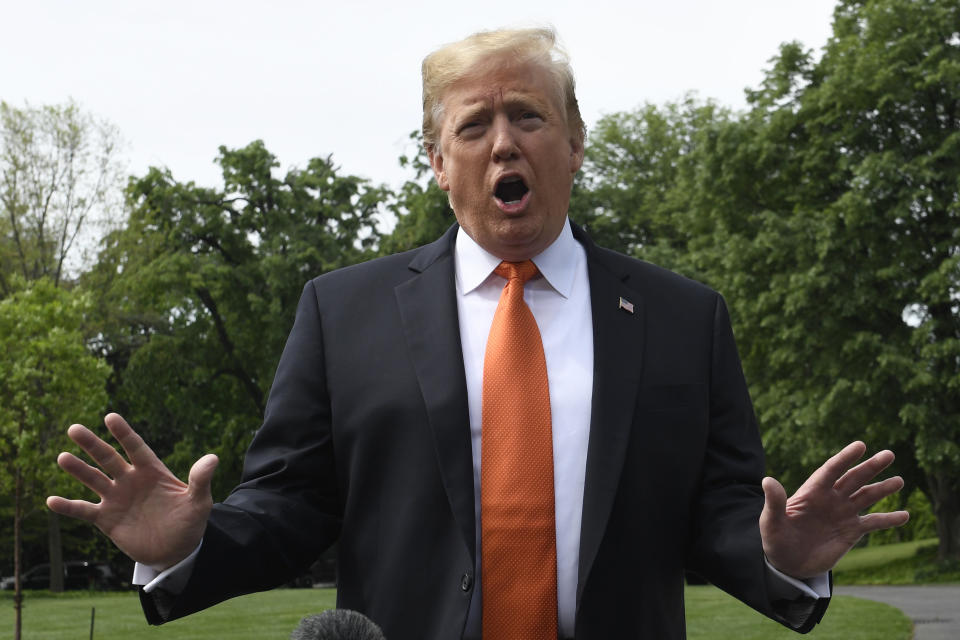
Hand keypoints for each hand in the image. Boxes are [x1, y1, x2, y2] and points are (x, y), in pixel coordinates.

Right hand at [46, 413, 217, 568]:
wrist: (176, 550)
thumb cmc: (190, 522)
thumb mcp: (199, 502)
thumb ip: (200, 480)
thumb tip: (213, 458)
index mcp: (152, 471)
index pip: (136, 448)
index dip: (124, 433)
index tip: (110, 417)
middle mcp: (130, 480)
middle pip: (109, 458)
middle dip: (92, 445)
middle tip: (74, 429)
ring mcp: (116, 498)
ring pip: (93, 480)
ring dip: (78, 470)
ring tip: (62, 457)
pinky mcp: (106, 519)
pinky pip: (84, 510)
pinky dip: (68, 507)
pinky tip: (51, 501)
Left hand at [759, 441, 908, 578]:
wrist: (787, 563)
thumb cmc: (775, 539)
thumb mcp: (771, 522)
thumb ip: (774, 502)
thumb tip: (767, 480)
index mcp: (812, 492)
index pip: (831, 470)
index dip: (845, 458)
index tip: (861, 445)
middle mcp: (830, 499)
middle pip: (853, 478)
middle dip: (870, 467)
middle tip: (889, 454)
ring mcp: (843, 513)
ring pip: (866, 496)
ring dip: (883, 489)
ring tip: (900, 480)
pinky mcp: (851, 531)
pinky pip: (874, 523)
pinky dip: (889, 519)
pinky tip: (905, 515)